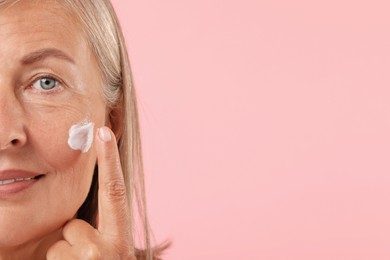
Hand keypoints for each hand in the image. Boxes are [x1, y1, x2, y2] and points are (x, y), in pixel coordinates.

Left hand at [47, 127, 135, 259]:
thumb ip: (103, 231)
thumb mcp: (113, 251)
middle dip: (76, 239)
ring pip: (60, 245)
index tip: (102, 132)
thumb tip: (78, 222)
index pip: (115, 193)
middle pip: (74, 225)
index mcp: (121, 240)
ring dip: (66, 258)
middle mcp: (107, 250)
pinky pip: (51, 259)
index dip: (110, 161)